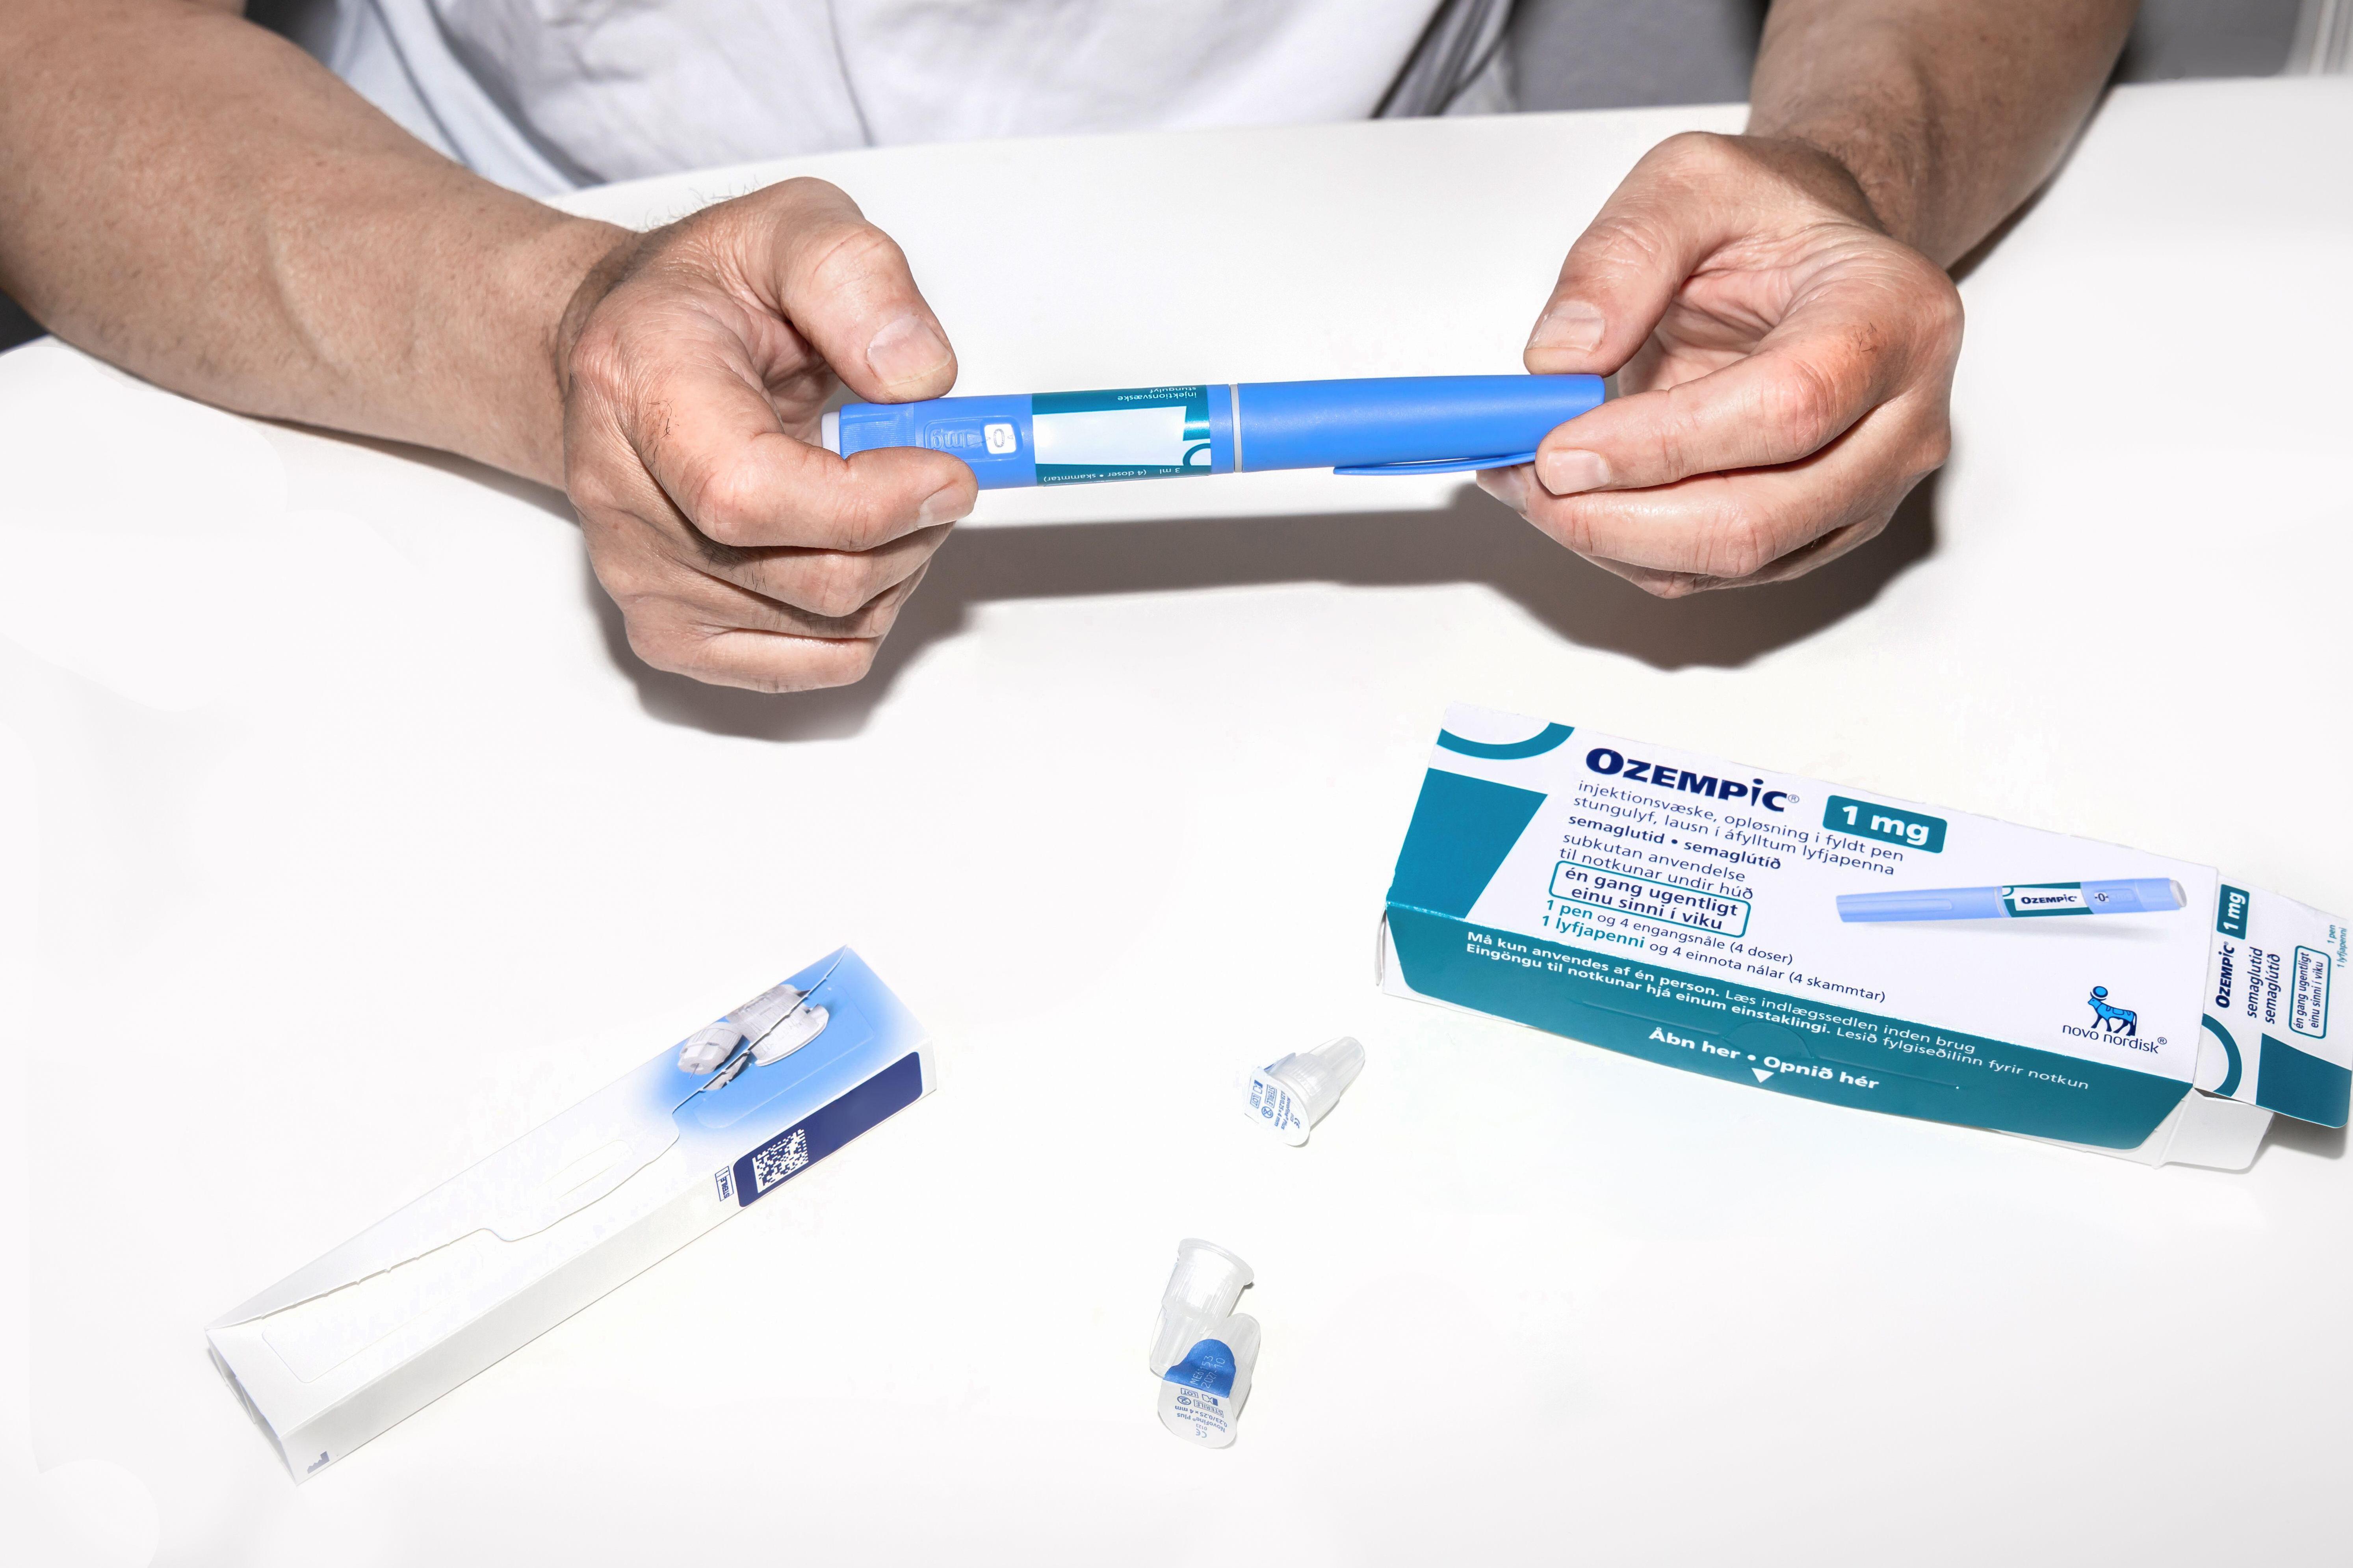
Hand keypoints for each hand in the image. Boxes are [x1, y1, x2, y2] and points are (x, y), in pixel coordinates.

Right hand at [556, 179, 975, 690]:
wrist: (627, 353)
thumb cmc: (708, 296)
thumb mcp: (790, 228)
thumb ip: (856, 277)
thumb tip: (918, 375)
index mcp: (636, 384)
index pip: (752, 495)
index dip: (871, 502)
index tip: (950, 470)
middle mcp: (617, 496)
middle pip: (808, 576)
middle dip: (910, 531)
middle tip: (934, 469)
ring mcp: (637, 579)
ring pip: (826, 628)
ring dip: (897, 568)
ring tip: (884, 493)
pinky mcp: (669, 636)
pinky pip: (814, 663)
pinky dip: (865, 615)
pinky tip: (851, 545)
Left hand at [1479, 132, 1962, 595]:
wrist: (1813, 258)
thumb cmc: (1767, 218)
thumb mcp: (1689, 179)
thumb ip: (1623, 252)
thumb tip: (1560, 358)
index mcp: (1893, 318)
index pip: (1786, 409)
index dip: (1662, 444)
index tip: (1558, 445)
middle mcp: (1902, 423)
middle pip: (1758, 519)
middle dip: (1618, 517)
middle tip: (1525, 479)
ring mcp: (1868, 492)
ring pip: (1731, 562)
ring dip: (1609, 539)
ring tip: (1527, 481)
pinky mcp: (1817, 533)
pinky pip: (1711, 573)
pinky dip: (1625, 548)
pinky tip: (1572, 495)